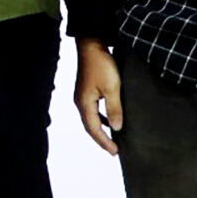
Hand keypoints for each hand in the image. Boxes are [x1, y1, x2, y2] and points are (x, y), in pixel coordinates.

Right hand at [74, 38, 121, 155]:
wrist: (91, 45)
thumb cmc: (101, 65)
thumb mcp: (112, 88)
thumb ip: (114, 109)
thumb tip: (116, 128)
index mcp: (84, 104)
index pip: (93, 129)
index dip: (104, 142)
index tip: (115, 152)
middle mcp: (80, 102)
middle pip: (89, 126)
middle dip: (101, 139)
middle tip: (113, 149)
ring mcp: (82, 95)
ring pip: (90, 118)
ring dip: (100, 129)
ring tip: (112, 137)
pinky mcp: (86, 89)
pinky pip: (92, 109)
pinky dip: (100, 118)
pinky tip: (109, 118)